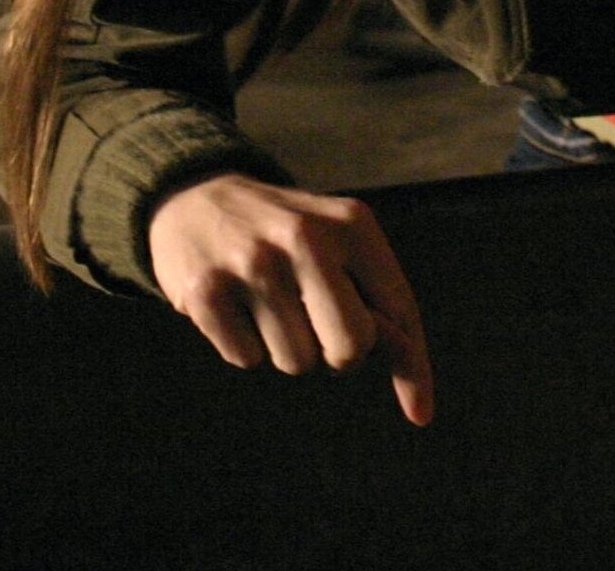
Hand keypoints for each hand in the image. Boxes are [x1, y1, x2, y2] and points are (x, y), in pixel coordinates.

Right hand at [147, 173, 434, 425]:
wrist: (194, 200)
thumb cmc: (287, 241)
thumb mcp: (339, 247)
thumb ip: (377, 306)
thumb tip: (419, 406)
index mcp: (351, 224)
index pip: (399, 309)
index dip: (412, 368)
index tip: (420, 414)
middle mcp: (306, 237)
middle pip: (350, 349)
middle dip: (338, 355)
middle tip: (316, 326)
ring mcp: (253, 263)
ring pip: (297, 362)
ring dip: (286, 347)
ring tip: (268, 303)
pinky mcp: (206, 290)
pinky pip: (247, 360)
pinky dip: (244, 346)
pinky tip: (235, 306)